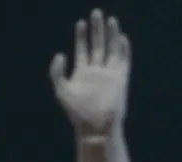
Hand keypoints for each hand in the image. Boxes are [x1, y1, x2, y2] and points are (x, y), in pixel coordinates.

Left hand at [49, 9, 131, 138]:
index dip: (81, 36)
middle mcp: (97, 71)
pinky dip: (123, 50)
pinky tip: (122, 38)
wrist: (95, 127)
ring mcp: (109, 75)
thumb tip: (61, 54)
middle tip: (96, 13)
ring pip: (111, 50)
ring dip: (111, 35)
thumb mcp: (61, 90)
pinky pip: (123, 61)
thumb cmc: (77, 113)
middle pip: (98, 45)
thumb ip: (57, 72)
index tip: (80, 23)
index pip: (83, 49)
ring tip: (111, 19)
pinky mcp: (120, 80)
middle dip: (97, 29)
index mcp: (82, 72)